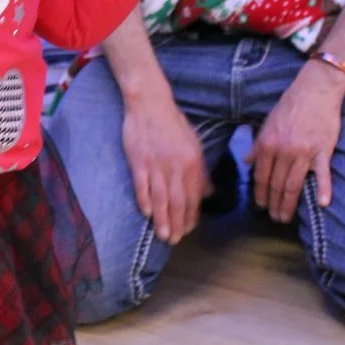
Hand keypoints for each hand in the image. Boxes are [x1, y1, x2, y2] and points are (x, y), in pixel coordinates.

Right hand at [122, 92, 208, 243]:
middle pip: (178, 201)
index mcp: (192, 162)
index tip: (188, 229)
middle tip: (175, 240)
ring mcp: (156, 165)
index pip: (193, 196)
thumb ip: (200, 171)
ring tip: (163, 235)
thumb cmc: (173, 124)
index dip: (191, 215)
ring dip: (163, 219)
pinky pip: (142, 186)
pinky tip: (147, 215)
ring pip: (160, 198)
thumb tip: (206, 193)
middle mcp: (176, 166)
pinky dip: (145, 202)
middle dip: (177, 224)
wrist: (150, 104)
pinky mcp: (138, 162)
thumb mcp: (194, 144)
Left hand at [246, 62, 344, 221]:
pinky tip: (322, 204)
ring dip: (289, 203)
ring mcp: (303, 152)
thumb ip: (258, 144)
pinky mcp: (323, 151)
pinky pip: (323, 174)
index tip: (261, 206)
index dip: (260, 193)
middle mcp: (283, 150)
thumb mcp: (267, 123)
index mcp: (267, 143)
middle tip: (274, 218)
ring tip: (285, 217)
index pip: (261, 175)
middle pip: (276, 183)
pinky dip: (323, 189)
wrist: (315, 90)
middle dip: (273, 203)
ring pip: (293, 184)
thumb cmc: (290, 106)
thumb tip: (247, 161)